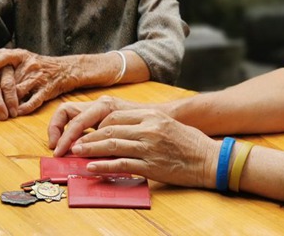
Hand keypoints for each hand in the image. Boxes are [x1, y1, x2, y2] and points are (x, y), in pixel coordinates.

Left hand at [0, 49, 75, 115]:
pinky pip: (33, 101)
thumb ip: (4, 54)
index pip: (7, 56)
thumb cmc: (40, 63)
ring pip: (19, 91)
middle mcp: (30, 66)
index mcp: (23, 56)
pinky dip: (24, 108)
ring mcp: (38, 79)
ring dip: (7, 102)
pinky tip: (15, 113)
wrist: (65, 70)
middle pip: (9, 79)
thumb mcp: (24, 55)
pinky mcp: (46, 90)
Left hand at [50, 99, 220, 188]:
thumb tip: (121, 130)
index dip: (96, 125)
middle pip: (109, 129)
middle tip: (74, 144)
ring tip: (77, 154)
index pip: (115, 117)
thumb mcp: (167, 125)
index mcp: (151, 116)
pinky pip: (122, 164)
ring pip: (112, 145)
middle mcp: (148, 128)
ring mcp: (149, 147)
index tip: (86, 132)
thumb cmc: (189, 143)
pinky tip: (92, 167)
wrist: (209, 159)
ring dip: (91, 150)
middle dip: (88, 137)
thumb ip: (145, 124)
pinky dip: (104, 166)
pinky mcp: (151, 165)